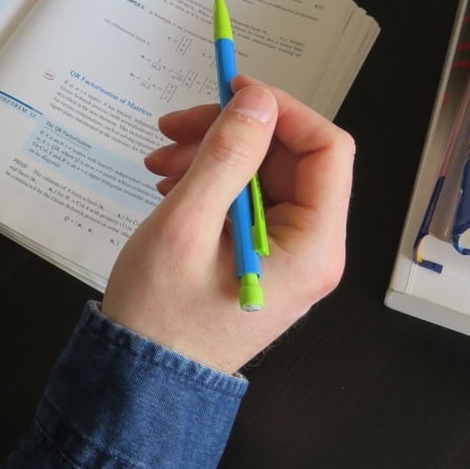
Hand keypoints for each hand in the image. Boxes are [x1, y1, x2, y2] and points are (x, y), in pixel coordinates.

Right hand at [101, 75, 353, 374]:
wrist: (141, 378)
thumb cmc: (161, 317)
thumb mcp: (186, 225)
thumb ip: (227, 156)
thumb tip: (257, 100)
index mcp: (313, 247)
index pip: (328, 150)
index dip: (283, 110)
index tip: (233, 91)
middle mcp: (311, 248)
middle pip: (289, 157)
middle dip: (232, 132)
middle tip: (174, 128)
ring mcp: (286, 252)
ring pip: (262, 172)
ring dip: (212, 154)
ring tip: (160, 161)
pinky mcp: (259, 253)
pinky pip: (245, 197)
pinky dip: (209, 179)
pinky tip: (170, 184)